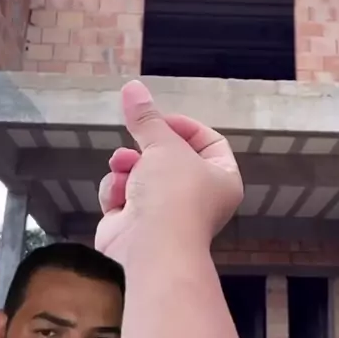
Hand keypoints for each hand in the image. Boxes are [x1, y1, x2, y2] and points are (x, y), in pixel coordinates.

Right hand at [95, 81, 242, 264]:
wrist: (152, 251)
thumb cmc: (173, 195)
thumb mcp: (163, 145)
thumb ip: (146, 118)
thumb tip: (132, 87)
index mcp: (222, 179)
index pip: (209, 142)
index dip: (185, 126)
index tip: (161, 120)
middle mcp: (198, 198)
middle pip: (169, 158)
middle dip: (147, 148)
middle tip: (136, 144)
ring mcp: (165, 215)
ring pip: (141, 175)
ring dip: (128, 167)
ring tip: (121, 166)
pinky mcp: (135, 227)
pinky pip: (123, 197)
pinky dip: (116, 192)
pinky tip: (116, 194)